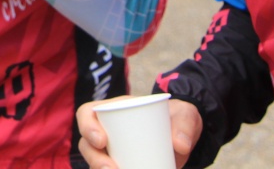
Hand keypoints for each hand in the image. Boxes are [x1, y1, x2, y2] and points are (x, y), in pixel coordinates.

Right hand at [76, 97, 201, 167]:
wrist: (186, 137)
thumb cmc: (179, 118)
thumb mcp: (185, 115)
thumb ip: (185, 124)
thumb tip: (180, 145)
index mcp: (115, 110)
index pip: (87, 113)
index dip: (87, 126)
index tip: (101, 140)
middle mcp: (108, 131)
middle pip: (88, 144)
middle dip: (94, 158)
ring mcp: (113, 152)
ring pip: (96, 162)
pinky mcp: (122, 167)